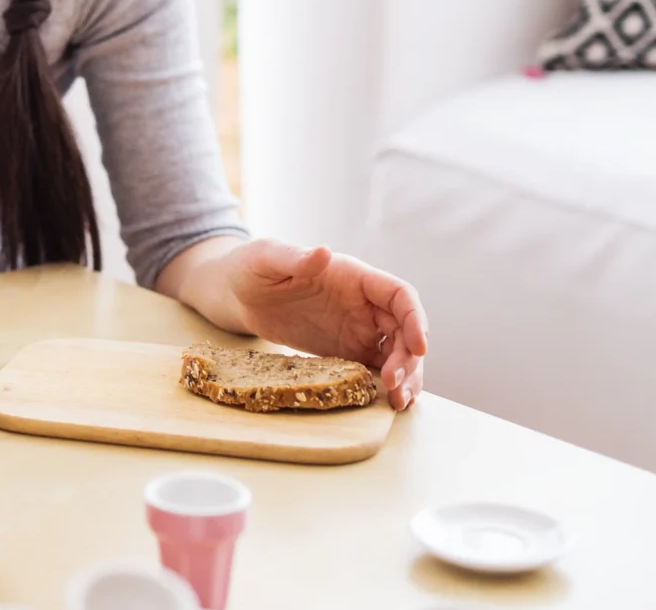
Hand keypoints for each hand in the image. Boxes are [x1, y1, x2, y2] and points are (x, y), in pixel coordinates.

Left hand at [220, 239, 427, 410]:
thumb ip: (295, 258)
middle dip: (409, 358)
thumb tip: (324, 252)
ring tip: (397, 402)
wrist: (236, 293)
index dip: (414, 319)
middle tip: (394, 385)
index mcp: (354, 277)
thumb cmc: (252, 266)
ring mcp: (357, 329)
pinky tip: (385, 402)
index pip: (399, 295)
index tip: (419, 346)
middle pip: (404, 330)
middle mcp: (363, 304)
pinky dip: (385, 385)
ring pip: (396, 353)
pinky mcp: (345, 351)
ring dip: (405, 377)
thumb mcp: (268, 258)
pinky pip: (375, 368)